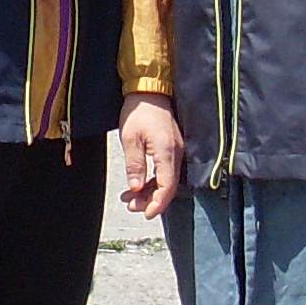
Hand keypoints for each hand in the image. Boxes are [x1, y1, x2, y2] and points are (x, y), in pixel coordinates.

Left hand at [117, 93, 183, 216]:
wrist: (149, 90)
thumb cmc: (139, 111)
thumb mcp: (130, 139)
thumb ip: (135, 166)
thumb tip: (136, 188)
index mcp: (167, 152)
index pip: (167, 186)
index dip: (158, 203)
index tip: (146, 214)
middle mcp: (176, 153)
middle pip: (168, 186)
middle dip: (150, 200)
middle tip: (130, 206)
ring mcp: (176, 150)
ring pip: (166, 179)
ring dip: (149, 191)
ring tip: (129, 198)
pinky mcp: (171, 147)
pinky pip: (165, 170)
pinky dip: (152, 180)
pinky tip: (137, 185)